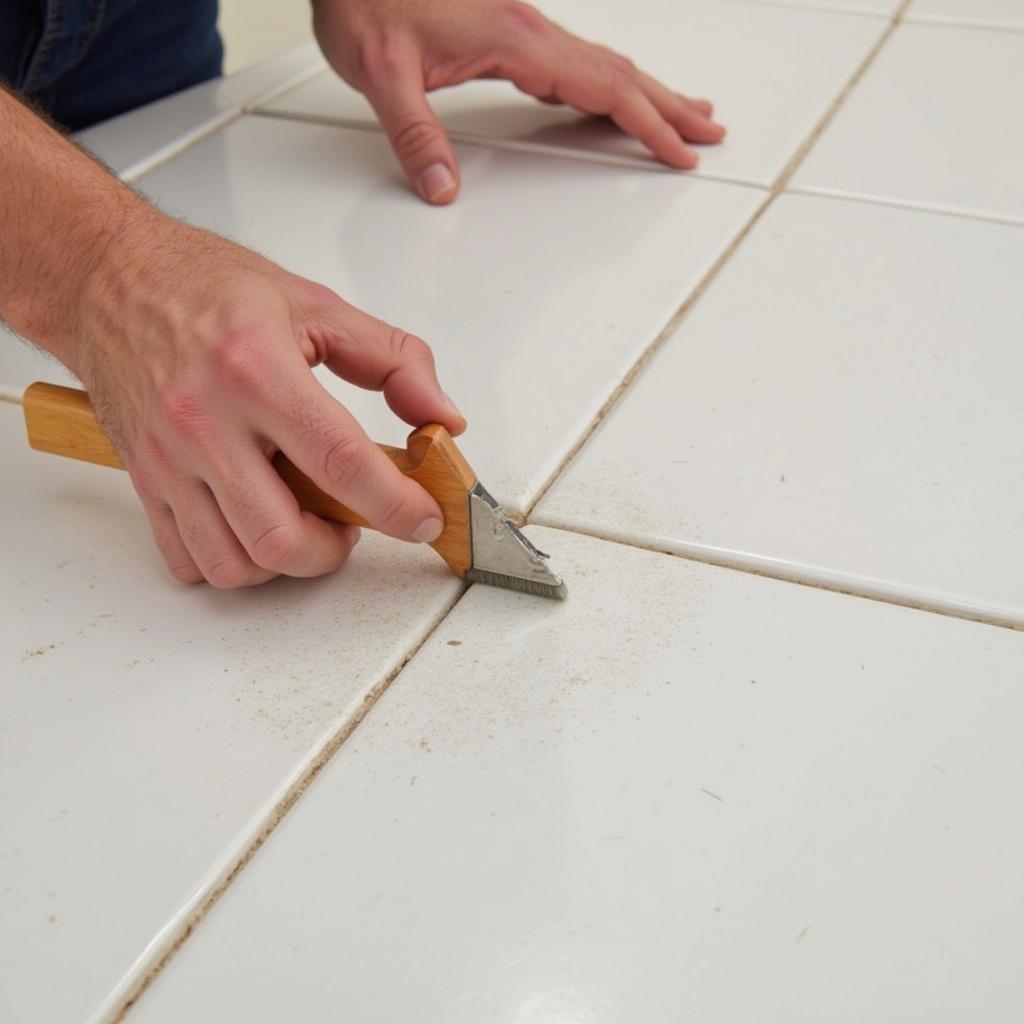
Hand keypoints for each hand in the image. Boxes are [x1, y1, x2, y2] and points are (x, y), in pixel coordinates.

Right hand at [69, 209, 465, 587]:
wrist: (106, 279)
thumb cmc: (206, 287)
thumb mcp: (315, 305)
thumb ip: (394, 361)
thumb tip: (442, 417)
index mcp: (256, 370)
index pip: (340, 462)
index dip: (395, 504)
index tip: (423, 519)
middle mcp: (205, 422)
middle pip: (281, 536)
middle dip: (334, 550)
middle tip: (354, 524)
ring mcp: (167, 458)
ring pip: (233, 563)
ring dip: (286, 563)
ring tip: (305, 525)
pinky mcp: (143, 480)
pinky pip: (186, 560)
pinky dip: (232, 564)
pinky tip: (254, 527)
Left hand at [313, 0, 725, 203]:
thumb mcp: (381, 72)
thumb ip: (415, 133)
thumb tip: (443, 186)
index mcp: (515, 39)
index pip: (603, 86)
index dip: (648, 123)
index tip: (680, 151)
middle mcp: (528, 29)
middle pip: (619, 71)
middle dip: (669, 105)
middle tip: (708, 131)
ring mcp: (521, 28)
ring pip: (603, 63)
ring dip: (647, 92)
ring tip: (680, 114)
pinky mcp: (506, 30)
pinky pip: (575, 62)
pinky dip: (608, 84)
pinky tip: (609, 99)